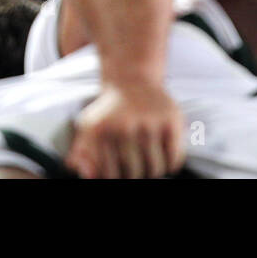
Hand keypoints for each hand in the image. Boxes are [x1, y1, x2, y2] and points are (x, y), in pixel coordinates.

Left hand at [65, 80, 185, 178]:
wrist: (131, 78)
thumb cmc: (109, 112)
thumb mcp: (89, 127)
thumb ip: (82, 153)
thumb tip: (86, 174)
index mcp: (100, 131)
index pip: (110, 174)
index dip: (115, 178)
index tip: (120, 172)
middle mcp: (124, 125)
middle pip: (134, 173)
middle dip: (135, 177)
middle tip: (136, 171)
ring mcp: (149, 122)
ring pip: (155, 168)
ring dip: (153, 172)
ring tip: (149, 166)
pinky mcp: (171, 118)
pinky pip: (174, 156)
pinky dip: (171, 164)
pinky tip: (164, 157)